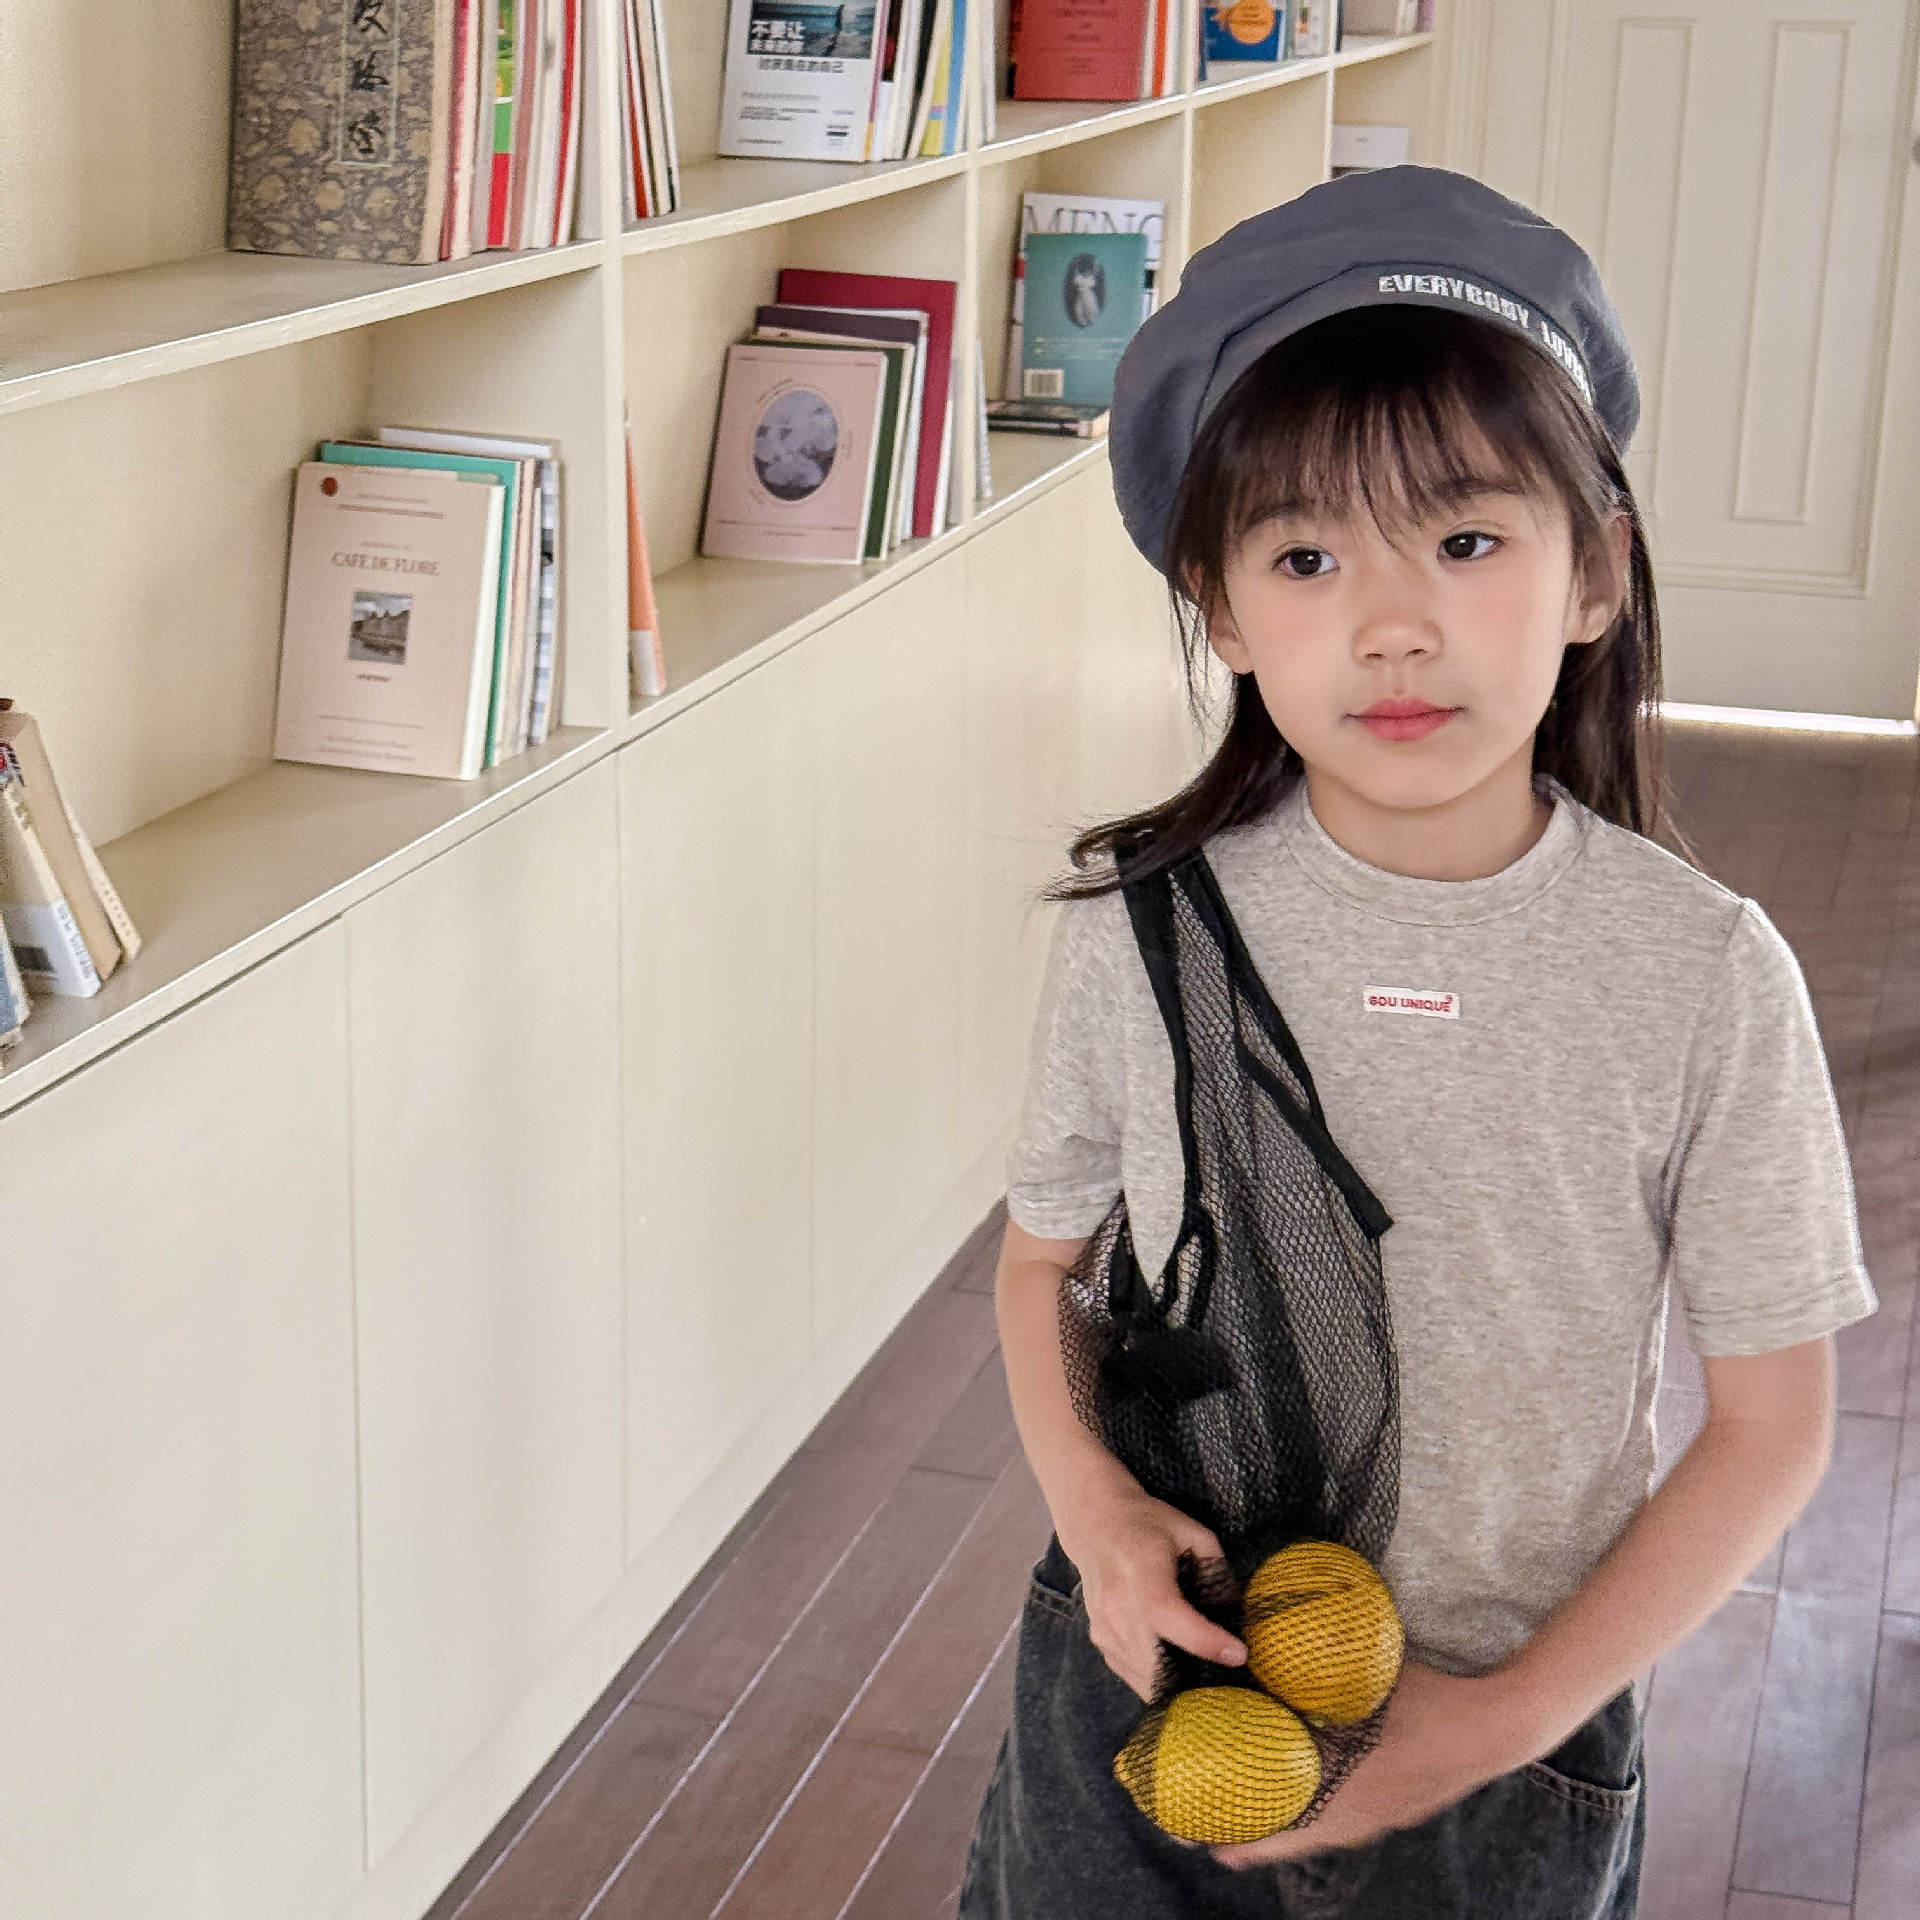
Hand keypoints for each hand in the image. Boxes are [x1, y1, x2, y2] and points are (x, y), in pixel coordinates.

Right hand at [1056, 1482, 1247, 1700]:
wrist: (1094, 1524)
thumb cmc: (1147, 1524)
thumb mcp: (1190, 1532)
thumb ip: (1215, 1569)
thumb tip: (1235, 1612)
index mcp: (1140, 1571)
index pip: (1169, 1615)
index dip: (1204, 1640)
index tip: (1238, 1653)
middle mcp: (1115, 1604)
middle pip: (1155, 1659)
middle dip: (1196, 1676)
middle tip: (1230, 1675)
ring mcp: (1103, 1626)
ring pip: (1145, 1676)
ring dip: (1178, 1683)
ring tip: (1208, 1674)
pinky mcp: (1100, 1640)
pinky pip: (1133, 1674)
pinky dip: (1158, 1679)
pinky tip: (1178, 1668)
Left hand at [1210, 1662, 1531, 1868]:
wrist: (1495, 1726)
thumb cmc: (1430, 1700)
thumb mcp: (1366, 1682)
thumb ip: (1318, 1674)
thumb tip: (1267, 1656)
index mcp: (1347, 1788)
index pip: (1287, 1828)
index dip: (1248, 1840)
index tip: (1212, 1846)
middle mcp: (1362, 1814)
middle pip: (1299, 1843)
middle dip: (1258, 1843)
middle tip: (1219, 1844)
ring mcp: (1383, 1818)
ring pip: (1324, 1836)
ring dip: (1289, 1835)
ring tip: (1256, 1830)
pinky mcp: (1399, 1811)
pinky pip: (1349, 1826)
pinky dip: (1321, 1823)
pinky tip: (1313, 1808)